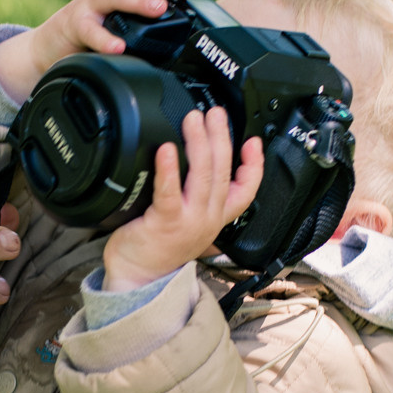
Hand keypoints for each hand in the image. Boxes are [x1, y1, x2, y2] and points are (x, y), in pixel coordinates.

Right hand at [0, 0, 196, 102]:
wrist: (50, 46)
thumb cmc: (92, 34)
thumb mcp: (121, 25)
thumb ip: (145, 25)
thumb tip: (183, 36)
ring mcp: (90, 6)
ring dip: (138, 0)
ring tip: (159, 8)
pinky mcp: (74, 25)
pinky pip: (90, 31)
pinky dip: (104, 39)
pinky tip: (118, 47)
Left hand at [99, 106, 264, 291]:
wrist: (139, 279)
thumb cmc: (157, 249)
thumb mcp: (188, 223)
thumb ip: (195, 197)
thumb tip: (192, 162)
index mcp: (216, 216)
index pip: (246, 189)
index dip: (254, 164)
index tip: (252, 141)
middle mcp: (208, 218)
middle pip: (223, 172)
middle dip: (221, 138)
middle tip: (214, 114)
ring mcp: (190, 221)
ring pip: (204, 176)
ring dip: (200, 144)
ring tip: (194, 120)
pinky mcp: (166, 223)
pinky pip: (171, 192)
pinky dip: (170, 169)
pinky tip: (167, 150)